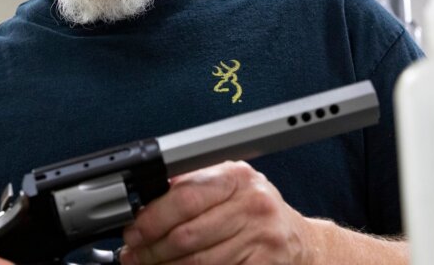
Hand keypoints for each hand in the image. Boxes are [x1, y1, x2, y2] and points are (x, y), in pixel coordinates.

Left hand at [119, 161, 313, 264]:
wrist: (300, 242)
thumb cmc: (256, 213)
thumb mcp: (230, 187)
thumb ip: (193, 186)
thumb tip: (146, 201)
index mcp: (237, 177)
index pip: (184, 199)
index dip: (152, 219)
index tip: (133, 231)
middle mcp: (253, 204)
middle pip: (187, 235)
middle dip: (152, 249)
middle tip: (133, 255)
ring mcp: (261, 238)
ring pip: (198, 262)